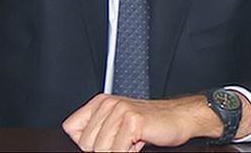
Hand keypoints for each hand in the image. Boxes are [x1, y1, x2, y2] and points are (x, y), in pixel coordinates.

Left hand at [62, 94, 220, 151]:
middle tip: (123, 143)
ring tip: (131, 143)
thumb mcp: (117, 124)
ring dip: (119, 152)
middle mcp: (107, 103)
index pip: (71, 128)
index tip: (104, 143)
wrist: (179, 117)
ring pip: (100, 150)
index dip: (85, 143)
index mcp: (100, 102)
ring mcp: (119, 111)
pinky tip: (138, 144)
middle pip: (85, 144)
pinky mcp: (132, 121)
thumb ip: (98, 132)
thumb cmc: (150, 124)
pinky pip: (118, 151)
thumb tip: (84, 147)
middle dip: (105, 150)